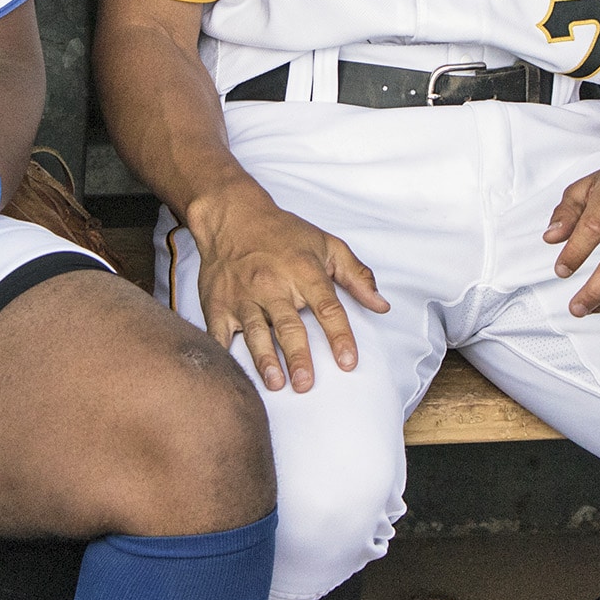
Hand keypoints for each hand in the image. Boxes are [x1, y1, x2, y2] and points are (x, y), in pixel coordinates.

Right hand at [188, 179, 388, 393]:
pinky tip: (231, 370)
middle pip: (288, 324)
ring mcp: (242, 296)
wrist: (231, 216)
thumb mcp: (326, 244)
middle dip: (298, 356)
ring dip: (265, 359)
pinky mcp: (217, 304)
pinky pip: (219, 331)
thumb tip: (382, 305)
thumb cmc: (282, 233)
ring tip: (275, 383)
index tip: (348, 362)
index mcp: (302, 271)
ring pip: (254, 331)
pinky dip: (224, 352)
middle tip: (306, 383)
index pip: (327, 308)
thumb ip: (357, 276)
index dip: (339, 336)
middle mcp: (272, 284)